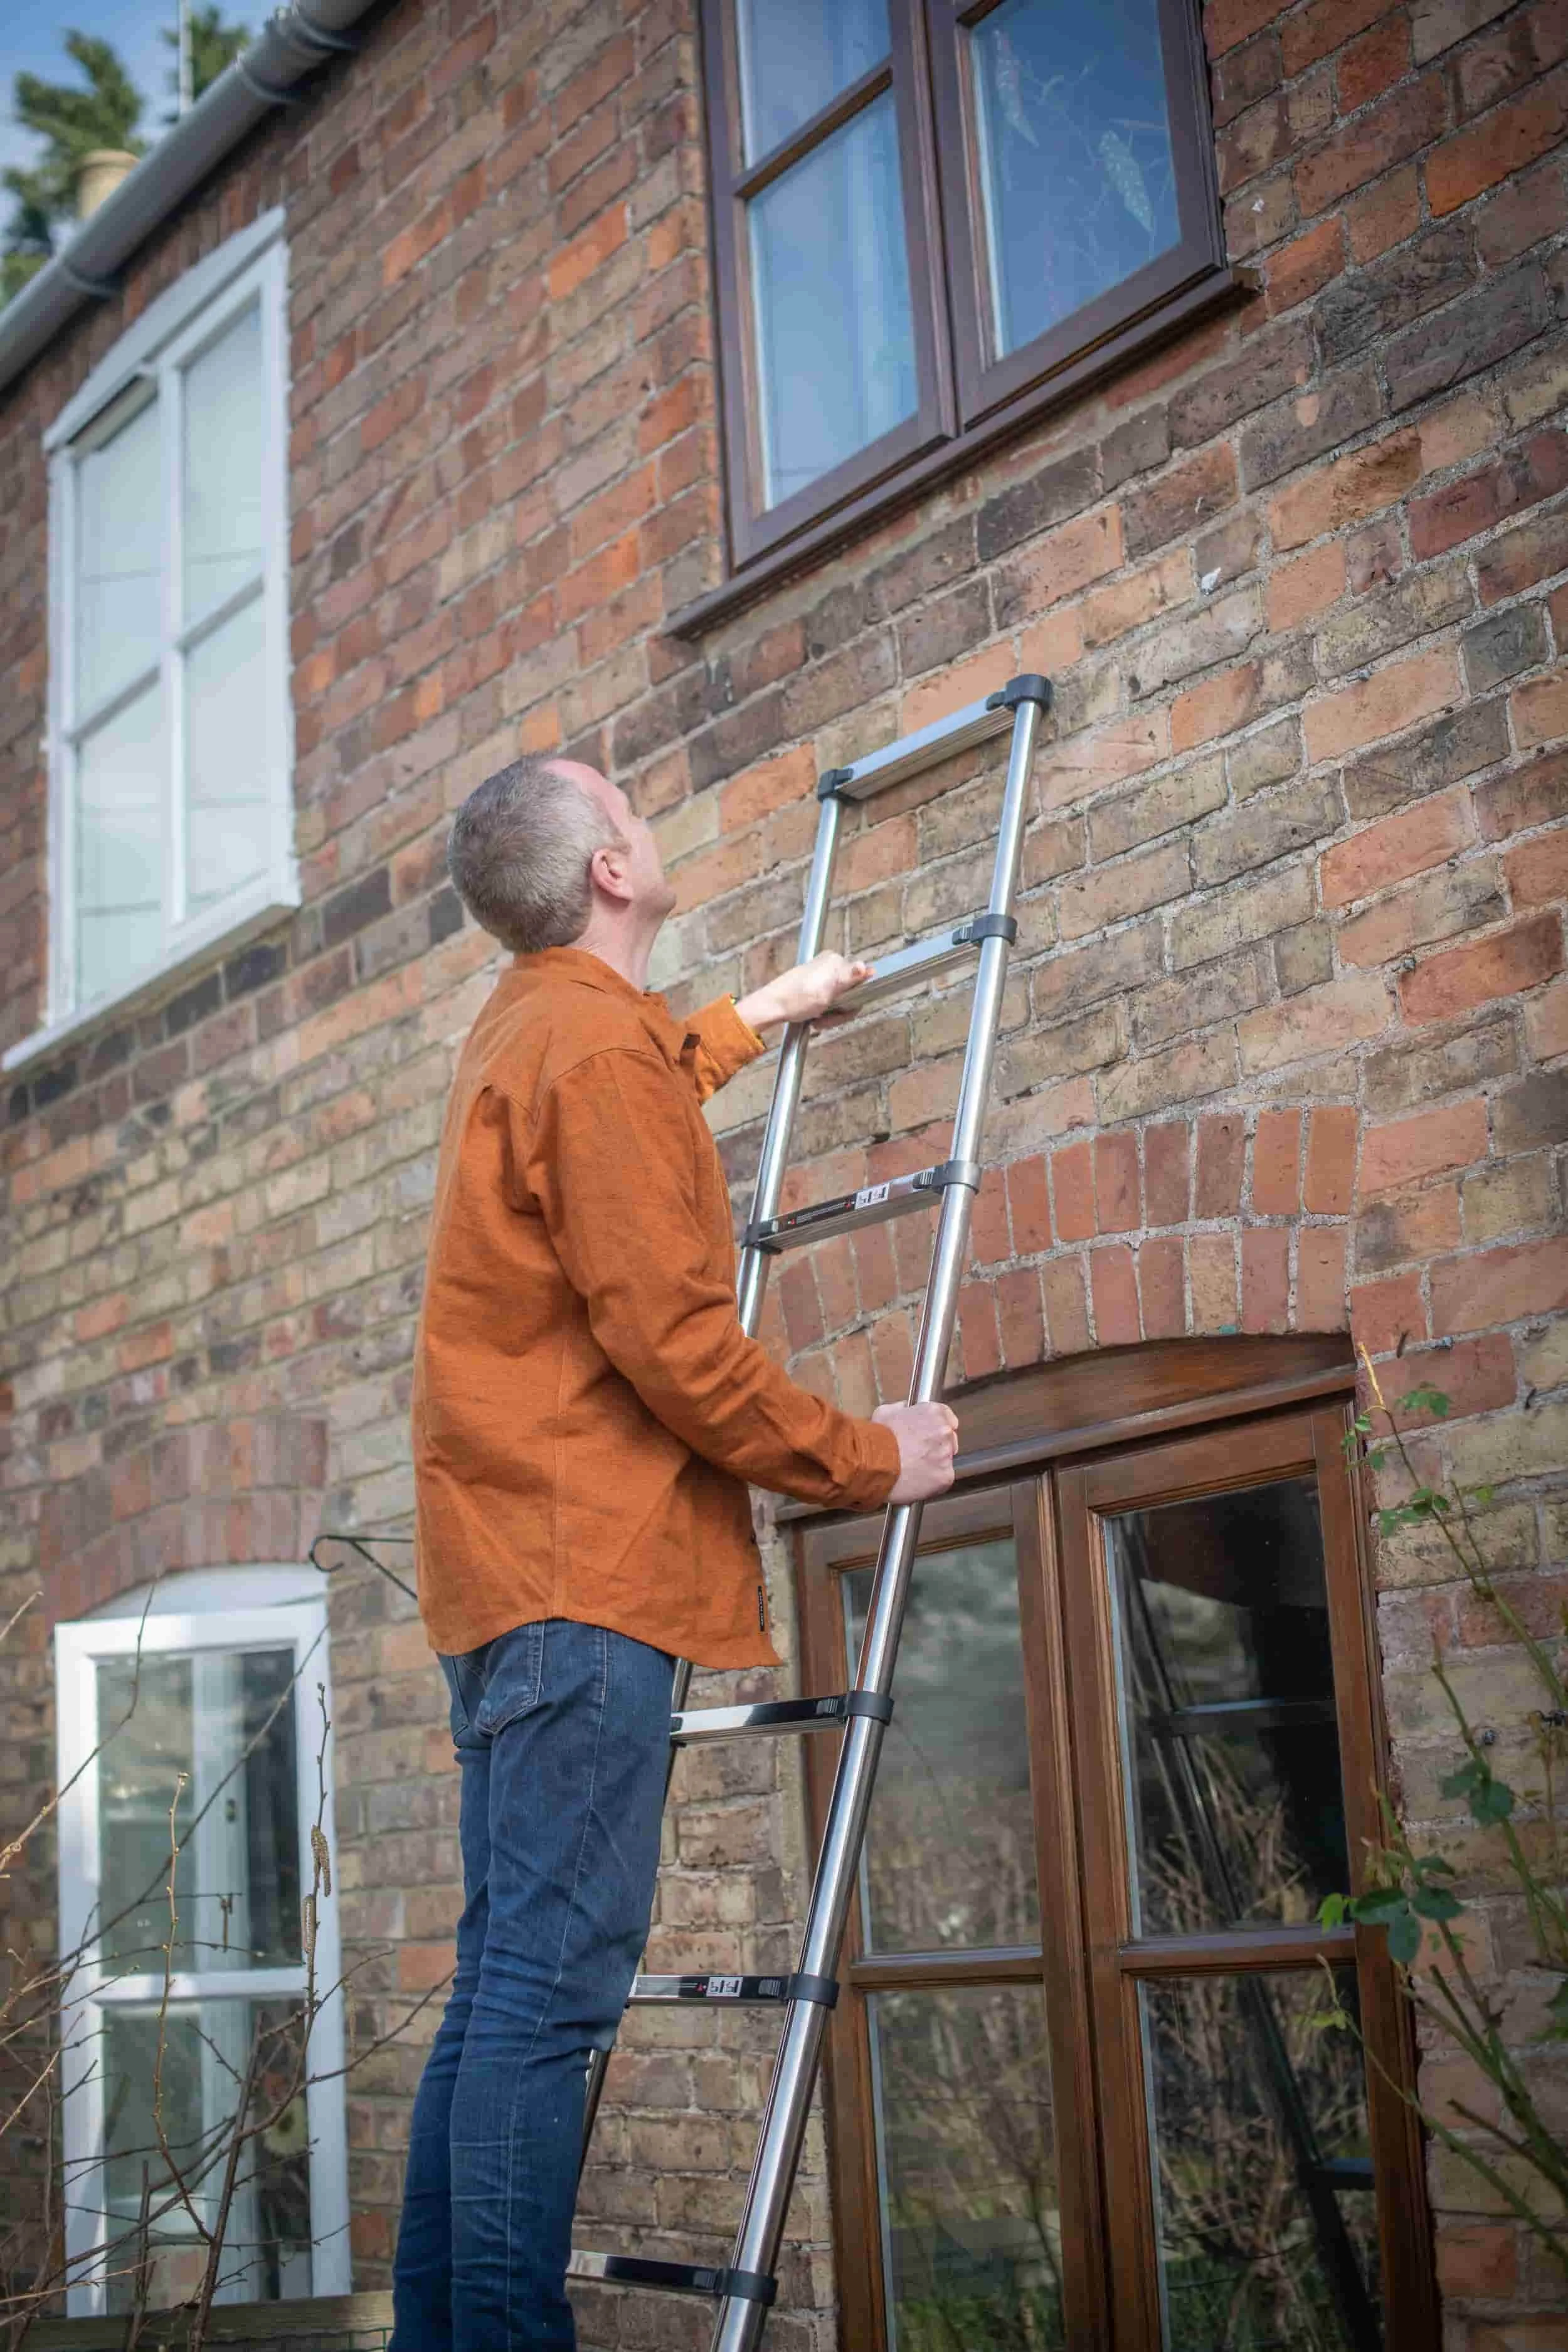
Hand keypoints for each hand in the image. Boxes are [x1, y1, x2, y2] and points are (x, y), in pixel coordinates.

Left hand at [735, 952, 873, 1034]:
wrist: (771, 1006)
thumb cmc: (796, 999)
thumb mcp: (828, 991)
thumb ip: (849, 979)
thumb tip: (866, 967)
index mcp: (835, 961)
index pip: (860, 982)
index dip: (853, 1001)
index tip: (842, 1012)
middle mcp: (829, 964)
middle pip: (850, 992)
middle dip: (840, 1011)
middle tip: (826, 1020)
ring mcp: (821, 975)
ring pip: (839, 1000)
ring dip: (831, 1015)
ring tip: (818, 1020)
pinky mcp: (814, 985)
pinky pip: (828, 1000)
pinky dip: (823, 1011)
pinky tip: (815, 1018)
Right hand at [872, 1402, 959, 1503]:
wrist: (874, 1464)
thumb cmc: (877, 1440)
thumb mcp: (884, 1413)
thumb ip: (899, 1408)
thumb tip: (904, 1408)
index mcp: (932, 1413)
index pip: (947, 1417)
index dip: (938, 1427)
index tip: (932, 1434)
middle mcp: (944, 1431)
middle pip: (949, 1439)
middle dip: (937, 1446)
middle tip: (918, 1454)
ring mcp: (946, 1454)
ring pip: (946, 1460)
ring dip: (935, 1463)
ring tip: (914, 1468)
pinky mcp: (945, 1476)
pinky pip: (943, 1478)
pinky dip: (933, 1481)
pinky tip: (917, 1480)